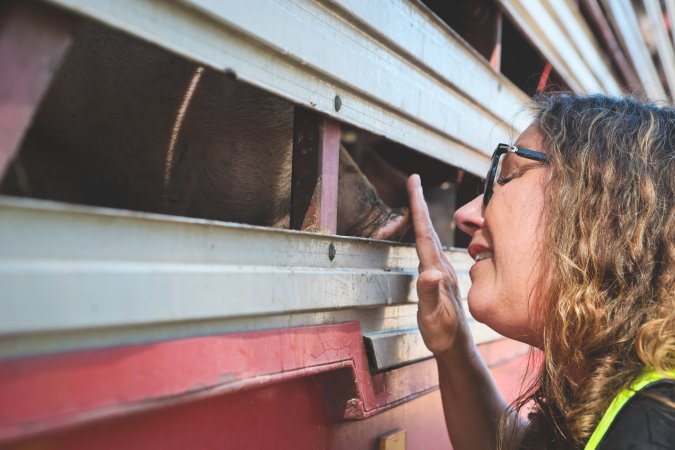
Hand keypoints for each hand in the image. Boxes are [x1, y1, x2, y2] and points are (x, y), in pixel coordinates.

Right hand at [407, 174, 467, 355]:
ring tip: (416, 199)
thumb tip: (430, 272)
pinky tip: (424, 234)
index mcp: (437, 270)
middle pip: (427, 229)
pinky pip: (430, 248)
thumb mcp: (433, 317)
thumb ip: (430, 294)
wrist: (456, 348)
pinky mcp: (440, 277)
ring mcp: (442, 271)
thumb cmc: (443, 334)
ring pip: (430, 237)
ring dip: (422, 216)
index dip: (418, 207)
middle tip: (413, 181)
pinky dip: (424, 233)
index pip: (424, 233)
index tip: (414, 184)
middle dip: (419, 203)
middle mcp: (441, 266)